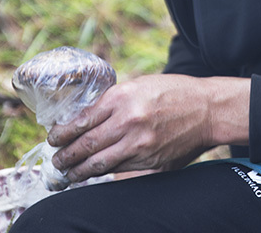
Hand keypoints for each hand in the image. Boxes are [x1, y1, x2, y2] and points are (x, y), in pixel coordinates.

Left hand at [47, 74, 248, 181]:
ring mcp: (140, 144)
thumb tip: (86, 119)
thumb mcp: (139, 85)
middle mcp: (128, 121)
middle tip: (56, 161)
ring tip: (69, 174)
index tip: (54, 139)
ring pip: (100, 164)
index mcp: (122, 98)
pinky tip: (95, 175)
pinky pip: (121, 172)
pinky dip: (104, 175)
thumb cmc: (174, 93)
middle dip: (66, 156)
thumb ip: (114, 102)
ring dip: (79, 171)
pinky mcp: (151, 161)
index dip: (62, 134)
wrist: (207, 109)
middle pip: (86, 145)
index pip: (81, 121)